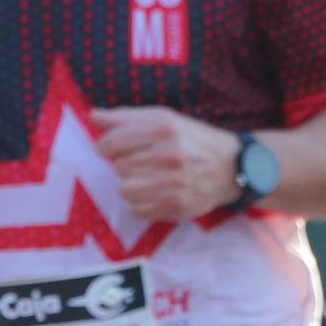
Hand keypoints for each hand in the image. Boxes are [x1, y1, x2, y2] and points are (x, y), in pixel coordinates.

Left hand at [89, 107, 241, 221]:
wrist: (232, 167)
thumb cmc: (191, 139)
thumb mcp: (163, 119)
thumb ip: (125, 117)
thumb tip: (93, 116)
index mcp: (163, 128)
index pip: (110, 143)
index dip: (106, 147)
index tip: (114, 148)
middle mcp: (169, 155)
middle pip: (117, 167)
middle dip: (123, 164)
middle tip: (141, 161)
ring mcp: (174, 183)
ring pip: (124, 190)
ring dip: (130, 184)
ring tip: (146, 177)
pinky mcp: (177, 206)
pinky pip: (137, 209)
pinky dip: (140, 202)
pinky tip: (155, 191)